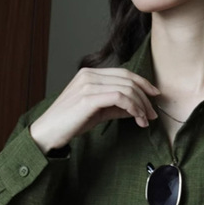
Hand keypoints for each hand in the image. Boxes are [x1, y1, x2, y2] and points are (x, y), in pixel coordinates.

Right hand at [29, 68, 159, 153]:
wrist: (48, 132)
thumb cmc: (70, 123)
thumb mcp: (97, 113)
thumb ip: (116, 108)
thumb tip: (136, 109)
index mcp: (90, 74)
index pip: (123, 72)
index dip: (143, 83)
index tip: (155, 96)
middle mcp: (89, 75)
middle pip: (128, 79)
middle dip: (145, 97)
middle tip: (153, 115)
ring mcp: (88, 84)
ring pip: (126, 88)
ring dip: (141, 105)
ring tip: (146, 121)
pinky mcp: (89, 98)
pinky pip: (120, 98)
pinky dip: (133, 108)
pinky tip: (137, 119)